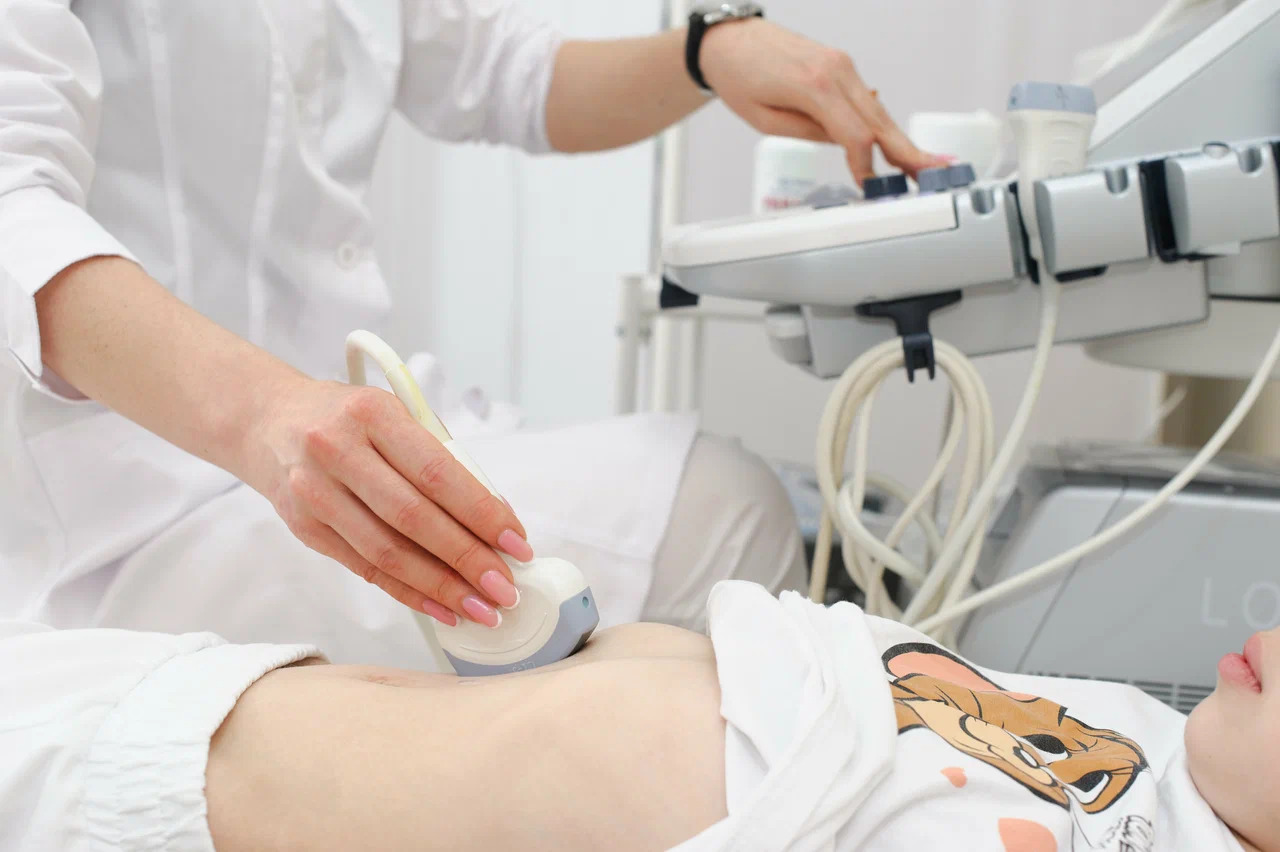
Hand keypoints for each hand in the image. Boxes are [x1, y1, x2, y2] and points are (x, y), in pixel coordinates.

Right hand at [244, 377, 533, 627]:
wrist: (266, 421)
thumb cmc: (348, 417)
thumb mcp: (393, 415)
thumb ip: (438, 459)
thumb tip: (495, 518)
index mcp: (372, 414)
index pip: (437, 472)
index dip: (481, 512)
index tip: (517, 542)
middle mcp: (337, 451)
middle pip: (413, 518)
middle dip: (467, 560)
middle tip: (506, 589)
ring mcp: (315, 494)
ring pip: (387, 553)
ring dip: (441, 588)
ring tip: (483, 609)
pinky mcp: (305, 528)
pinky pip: (366, 569)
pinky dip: (409, 593)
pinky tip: (443, 608)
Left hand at [698, 18, 949, 182]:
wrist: (728, 39)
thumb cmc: (738, 78)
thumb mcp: (765, 120)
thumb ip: (808, 133)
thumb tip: (844, 146)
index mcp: (814, 85)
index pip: (855, 134)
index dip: (867, 164)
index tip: (872, 186)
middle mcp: (836, 70)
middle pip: (879, 120)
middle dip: (907, 151)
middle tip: (932, 173)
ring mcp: (842, 63)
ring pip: (877, 110)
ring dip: (898, 139)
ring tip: (921, 165)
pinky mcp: (840, 64)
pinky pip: (865, 99)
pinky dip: (880, 122)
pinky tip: (894, 144)